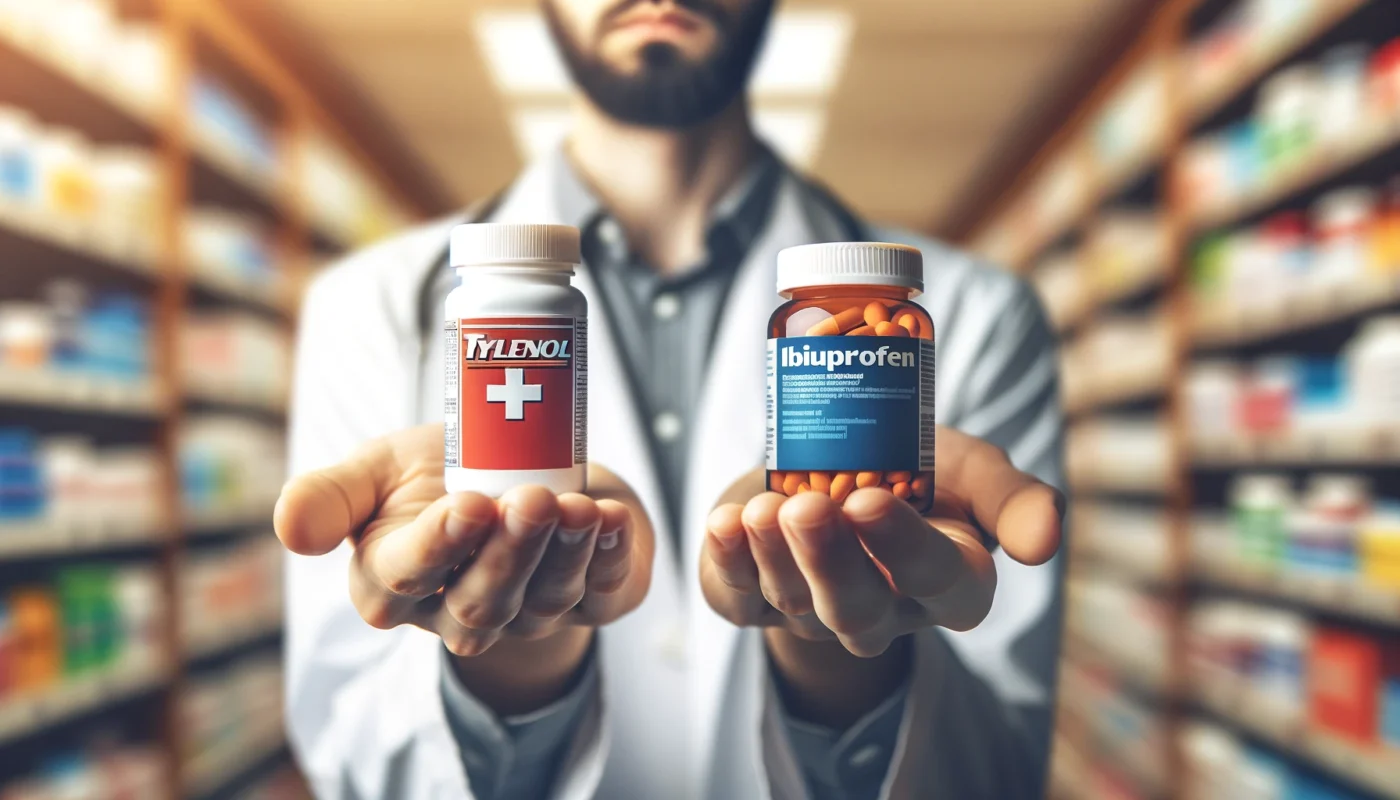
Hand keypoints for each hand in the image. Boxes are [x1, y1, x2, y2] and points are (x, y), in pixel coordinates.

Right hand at [273, 424, 653, 657]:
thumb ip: (330, 496)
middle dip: (511, 554)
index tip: (468, 504)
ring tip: (580, 508)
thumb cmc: (445, 469)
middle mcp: (456, 613)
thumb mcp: (378, 469)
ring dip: (565, 556)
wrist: (527, 467)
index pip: (407, 580)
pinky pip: (600, 594)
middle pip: (482, 605)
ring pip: (544, 601)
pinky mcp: (588, 602)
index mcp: (394, 584)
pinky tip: (614, 521)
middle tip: (533, 501)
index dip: (440, 548)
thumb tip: (289, 531)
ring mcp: (526, 615)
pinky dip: (611, 560)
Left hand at [701, 425, 1062, 657]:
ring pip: (796, 604)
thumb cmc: (911, 467)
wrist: (829, 468)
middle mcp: (883, 609)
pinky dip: (727, 562)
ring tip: (759, 510)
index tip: (870, 501)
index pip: (940, 582)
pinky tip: (724, 526)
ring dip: (775, 556)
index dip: (904, 550)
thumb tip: (1045, 543)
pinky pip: (738, 598)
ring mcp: (813, 612)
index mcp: (947, 580)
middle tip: (806, 508)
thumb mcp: (970, 470)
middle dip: (830, 561)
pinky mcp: (753, 598)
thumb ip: (1013, 499)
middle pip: (859, 610)